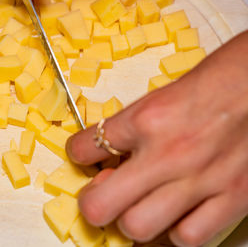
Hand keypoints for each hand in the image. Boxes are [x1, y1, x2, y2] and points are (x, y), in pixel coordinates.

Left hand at [66, 31, 247, 245]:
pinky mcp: (234, 198)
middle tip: (100, 195)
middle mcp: (168, 153)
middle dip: (92, 204)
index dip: (78, 154)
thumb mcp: (164, 94)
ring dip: (131, 220)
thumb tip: (112, 154)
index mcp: (147, 118)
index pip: (86, 147)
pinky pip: (188, 237)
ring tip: (138, 207)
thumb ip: (135, 127)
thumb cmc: (221, 79)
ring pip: (138, 228)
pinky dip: (175, 231)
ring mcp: (201, 180)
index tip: (82, 156)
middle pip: (100, 206)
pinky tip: (176, 216)